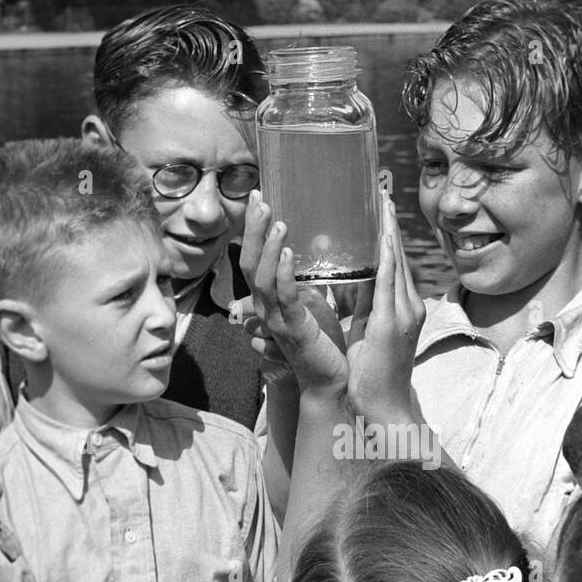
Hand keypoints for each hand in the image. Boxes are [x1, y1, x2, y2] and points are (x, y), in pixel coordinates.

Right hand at [240, 191, 349, 392]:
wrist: (332, 383)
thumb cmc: (325, 345)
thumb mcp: (317, 304)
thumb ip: (310, 279)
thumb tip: (318, 245)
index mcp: (272, 300)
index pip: (255, 259)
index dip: (254, 230)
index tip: (260, 198)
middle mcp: (267, 309)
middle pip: (249, 263)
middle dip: (253, 230)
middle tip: (259, 198)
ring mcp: (277, 321)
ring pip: (261, 279)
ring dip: (268, 247)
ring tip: (278, 221)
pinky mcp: (294, 331)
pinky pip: (284, 299)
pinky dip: (282, 275)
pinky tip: (287, 253)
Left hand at [345, 192, 425, 420]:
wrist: (383, 406)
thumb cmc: (371, 374)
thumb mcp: (364, 330)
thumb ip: (360, 305)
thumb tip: (348, 281)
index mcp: (400, 307)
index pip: (394, 262)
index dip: (386, 233)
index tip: (379, 206)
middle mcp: (408, 305)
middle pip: (399, 256)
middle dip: (390, 224)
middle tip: (382, 192)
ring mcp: (405, 314)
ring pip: (397, 263)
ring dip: (389, 232)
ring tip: (382, 202)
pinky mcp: (393, 323)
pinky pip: (390, 284)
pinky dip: (388, 258)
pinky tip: (382, 237)